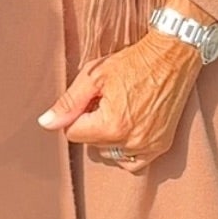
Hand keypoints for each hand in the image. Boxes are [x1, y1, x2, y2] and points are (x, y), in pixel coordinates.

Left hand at [37, 30, 200, 173]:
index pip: (74, 133)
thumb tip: (45, 123)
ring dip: (109, 138)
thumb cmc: (133, 62)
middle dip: (94, 125)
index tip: (91, 98)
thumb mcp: (94, 76)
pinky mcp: (162, 145)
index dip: (77, 114)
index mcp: (111, 125)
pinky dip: (127, 149)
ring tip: (120, 111)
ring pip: (110, 153)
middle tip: (108, 100)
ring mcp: (149, 145)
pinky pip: (134, 162)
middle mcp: (131, 141)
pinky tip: (128, 129)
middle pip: (92, 144)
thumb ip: (68, 103)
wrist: (172, 56)